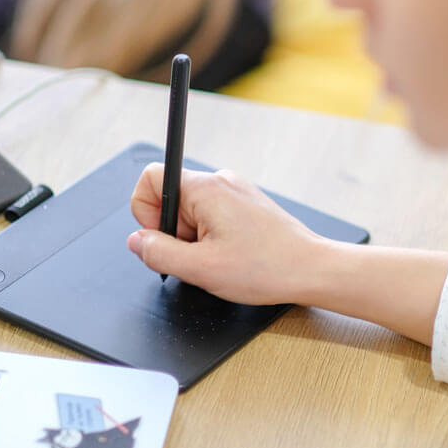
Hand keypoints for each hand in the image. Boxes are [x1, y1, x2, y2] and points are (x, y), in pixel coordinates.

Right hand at [128, 165, 324, 304]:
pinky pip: (211, 215)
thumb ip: (159, 253)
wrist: (311, 269)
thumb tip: (137, 241)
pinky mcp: (245, 204)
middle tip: (198, 257)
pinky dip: (211, 237)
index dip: (146, 211)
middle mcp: (220, 181)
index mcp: (206, 188)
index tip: (161, 238)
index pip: (152, 177)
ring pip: (191, 210)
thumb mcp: (200, 268)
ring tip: (220, 259)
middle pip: (171, 197)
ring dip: (193, 237)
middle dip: (173, 231)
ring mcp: (235, 190)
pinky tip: (231, 255)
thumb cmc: (266, 267)